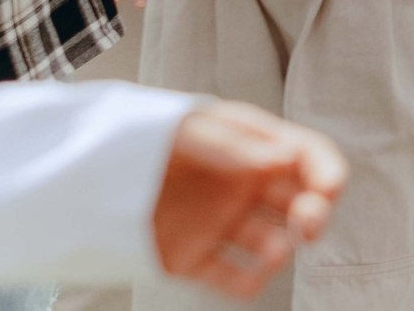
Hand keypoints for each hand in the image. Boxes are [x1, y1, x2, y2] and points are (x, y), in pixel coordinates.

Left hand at [153, 100, 348, 299]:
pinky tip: (250, 280)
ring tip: (273, 253)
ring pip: (272, 242)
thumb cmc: (141, 138)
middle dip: (315, 213)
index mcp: (251, 146)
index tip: (330, 189)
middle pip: (299, 201)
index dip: (327, 171)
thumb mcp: (187, 130)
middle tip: (309, 225)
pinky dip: (248, 284)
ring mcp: (220, 223)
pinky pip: (232, 278)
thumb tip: (285, 159)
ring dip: (283, 250)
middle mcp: (243, 185)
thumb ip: (234, 145)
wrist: (82, 176)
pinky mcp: (194, 258)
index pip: (307, 156)